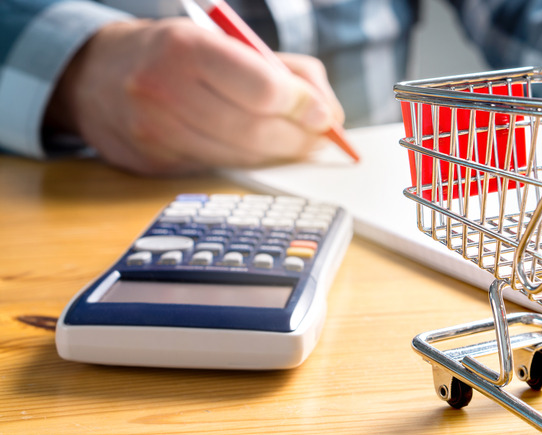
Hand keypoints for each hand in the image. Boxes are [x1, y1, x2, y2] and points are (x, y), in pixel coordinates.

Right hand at [45, 18, 344, 174]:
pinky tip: (258, 152)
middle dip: (297, 139)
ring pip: (238, 157)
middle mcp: (163, 91)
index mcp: (185, 49)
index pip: (262, 89)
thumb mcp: (225, 41)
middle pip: (254, 131)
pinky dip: (247, 163)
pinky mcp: (154, 164)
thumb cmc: (174, 53)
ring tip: (295, 145)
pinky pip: (217, 169)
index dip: (302, 106)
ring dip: (277, 155)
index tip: (323, 115)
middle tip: (319, 138)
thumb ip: (284, 71)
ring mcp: (155, 133)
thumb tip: (328, 114)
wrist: (95, 77)